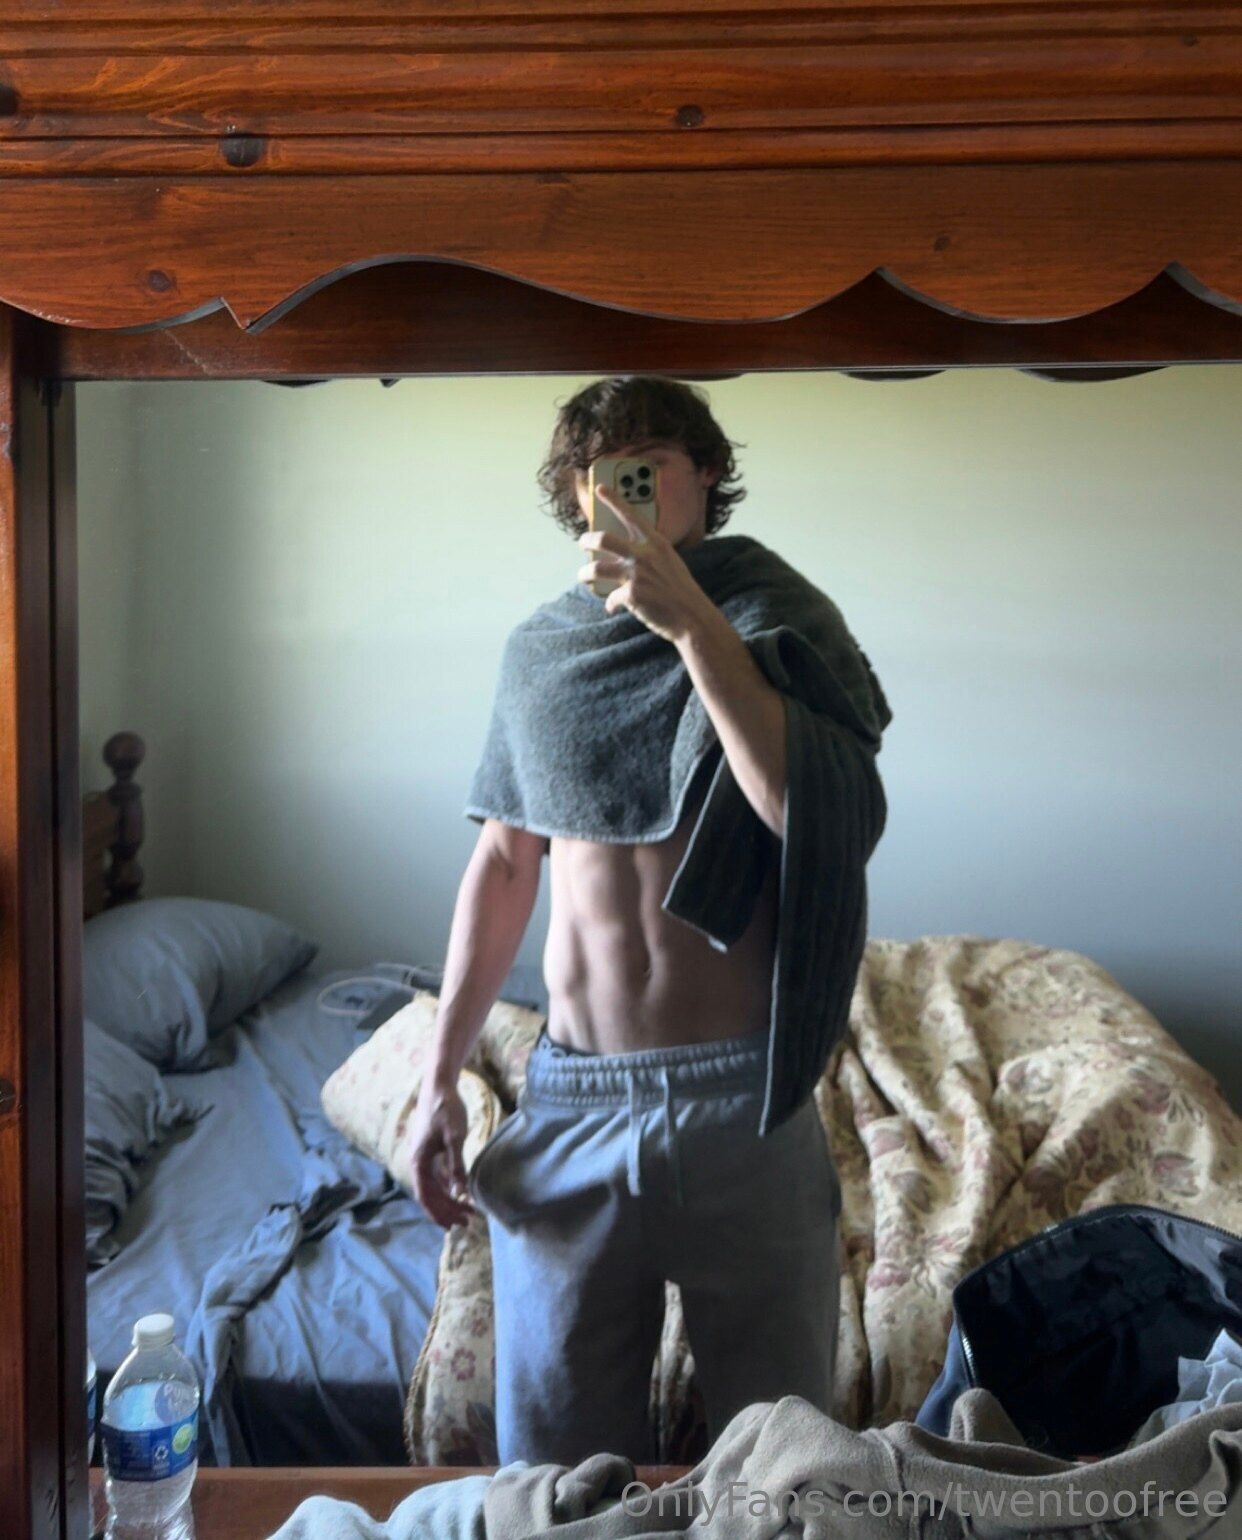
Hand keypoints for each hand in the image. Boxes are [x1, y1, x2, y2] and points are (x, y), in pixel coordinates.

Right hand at [406, 1074, 474, 1228]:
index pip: (426, 1197)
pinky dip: (449, 1185)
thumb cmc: (446, 1109)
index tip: (455, 1225)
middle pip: (430, 1195)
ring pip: (435, 1185)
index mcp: (418, 1162)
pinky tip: (460, 1190)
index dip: (440, 1213)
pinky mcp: (431, 1149)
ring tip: (468, 1210)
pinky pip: (438, 1175)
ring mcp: (423, 1156)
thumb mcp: (454, 1137)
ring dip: (449, 1199)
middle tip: (468, 1221)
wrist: (439, 1086)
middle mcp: (417, 1162)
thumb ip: (456, 1165)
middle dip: (447, 1210)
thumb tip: (459, 1192)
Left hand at [577, 488, 715, 643]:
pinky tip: (612, 607)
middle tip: (582, 542)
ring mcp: (637, 574)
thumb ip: (649, 554)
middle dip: (587, 540)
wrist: (692, 616)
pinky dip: (610, 603)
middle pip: (603, 539)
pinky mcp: (631, 595)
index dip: (613, 499)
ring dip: (585, 573)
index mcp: (656, 543)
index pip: (631, 515)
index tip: (599, 488)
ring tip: (583, 576)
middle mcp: (644, 555)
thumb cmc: (680, 590)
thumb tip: (621, 554)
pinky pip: (610, 598)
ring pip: (596, 569)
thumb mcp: (669, 562)